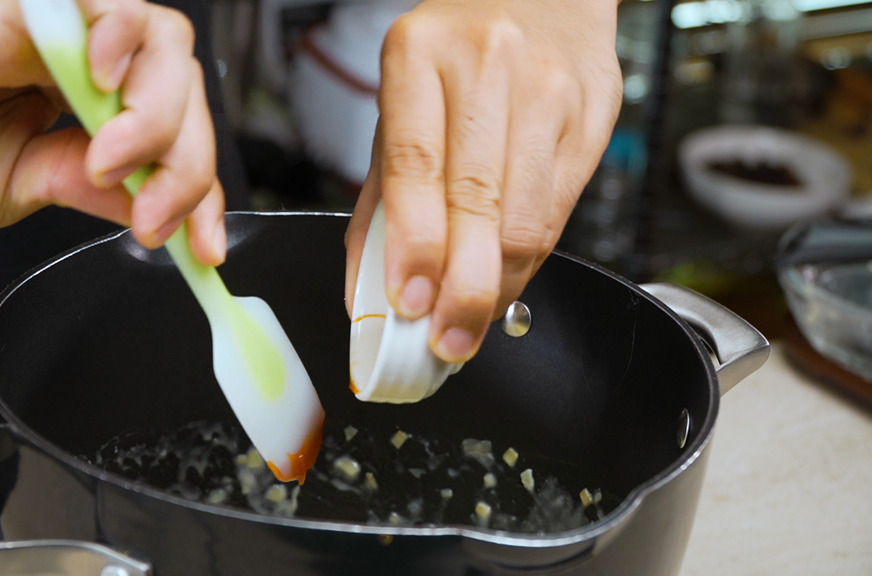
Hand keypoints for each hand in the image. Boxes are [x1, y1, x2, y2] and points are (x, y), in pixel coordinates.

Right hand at [0, 0, 224, 263]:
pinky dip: (123, 43)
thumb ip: (94, 188)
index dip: (200, 191)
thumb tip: (157, 208)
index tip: (204, 249)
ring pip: (165, 48)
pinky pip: (110, 5)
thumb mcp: (27, 186)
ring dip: (156, 117)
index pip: (177, 138)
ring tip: (111, 164)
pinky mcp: (35, 7)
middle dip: (186, 167)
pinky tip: (102, 90)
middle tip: (151, 219)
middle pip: (185, 93)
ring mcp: (68, 29)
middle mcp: (91, 61)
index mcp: (93, 103)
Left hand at [345, 0, 622, 362]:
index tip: (409, 302)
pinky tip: (506, 279)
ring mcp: (548, 90)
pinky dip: (530, 260)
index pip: (415, 164)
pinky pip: (559, 211)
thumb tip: (367, 293)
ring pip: (526, 217)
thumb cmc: (457, 56)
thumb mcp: (400, 107)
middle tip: (446, 341)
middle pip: (478, 201)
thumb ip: (380, 199)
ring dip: (499, 286)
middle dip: (462, 289)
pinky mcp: (591, 117)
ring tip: (471, 323)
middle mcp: (487, 66)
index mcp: (418, 56)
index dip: (415, 244)